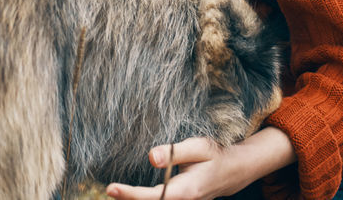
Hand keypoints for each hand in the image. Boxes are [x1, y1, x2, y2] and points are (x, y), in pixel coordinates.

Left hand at [105, 128, 295, 199]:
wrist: (234, 171)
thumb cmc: (215, 156)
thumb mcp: (198, 147)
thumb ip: (173, 153)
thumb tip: (150, 157)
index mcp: (186, 190)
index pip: (153, 196)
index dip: (130, 194)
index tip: (111, 188)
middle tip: (108, 191)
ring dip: (136, 199)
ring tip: (115, 193)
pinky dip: (144, 198)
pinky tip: (130, 194)